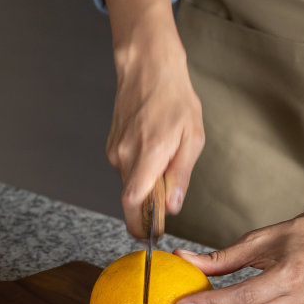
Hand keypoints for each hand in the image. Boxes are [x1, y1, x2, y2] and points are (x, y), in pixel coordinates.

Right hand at [106, 44, 203, 235]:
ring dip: (146, 184)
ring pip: (129, 183)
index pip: (132, 202)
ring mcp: (115, 151)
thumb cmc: (174, 98)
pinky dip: (140, 170)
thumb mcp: (192, 137)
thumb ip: (181, 174)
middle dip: (148, 206)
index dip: (139, 224)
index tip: (150, 234)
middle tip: (168, 200)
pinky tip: (154, 149)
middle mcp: (125, 155)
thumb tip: (173, 206)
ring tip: (166, 160)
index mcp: (148, 154)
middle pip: (131, 198)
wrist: (147, 69)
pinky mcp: (111, 146)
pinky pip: (126, 169)